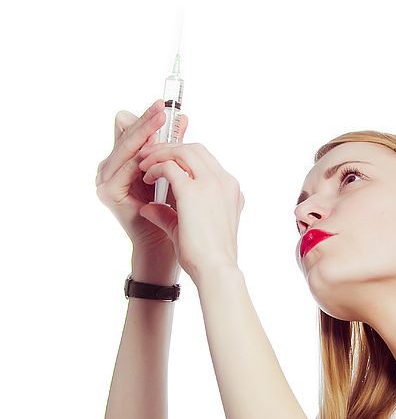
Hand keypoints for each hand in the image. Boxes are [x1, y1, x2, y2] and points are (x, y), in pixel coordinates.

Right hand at [95, 99, 188, 254]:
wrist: (168, 244)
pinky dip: (141, 156)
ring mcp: (106, 180)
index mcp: (125, 162)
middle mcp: (111, 168)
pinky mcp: (109, 192)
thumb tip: (183, 118)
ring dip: (145, 132)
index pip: (133, 131)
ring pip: (126, 146)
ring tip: (161, 118)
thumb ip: (173, 147)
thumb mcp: (176, 173)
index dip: (150, 120)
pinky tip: (155, 147)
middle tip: (164, 107)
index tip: (168, 108)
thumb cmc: (175, 211)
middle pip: (127, 134)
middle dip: (148, 121)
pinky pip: (126, 168)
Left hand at [136, 142, 245, 282]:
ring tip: (143, 163)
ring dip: (160, 153)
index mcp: (230, 190)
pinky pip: (169, 166)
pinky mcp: (193, 191)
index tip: (164, 163)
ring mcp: (211, 184)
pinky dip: (155, 167)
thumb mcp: (192, 228)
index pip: (205, 161)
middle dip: (169, 148)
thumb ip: (172, 213)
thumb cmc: (206, 256)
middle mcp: (224, 182)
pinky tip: (146, 177)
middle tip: (149, 156)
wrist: (215, 270)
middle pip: (196, 149)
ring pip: (183, 151)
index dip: (182, 157)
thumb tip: (149, 208)